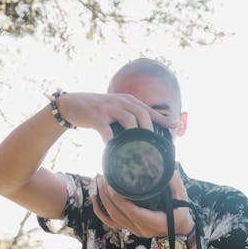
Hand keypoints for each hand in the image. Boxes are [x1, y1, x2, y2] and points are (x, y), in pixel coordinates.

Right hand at [56, 92, 178, 141]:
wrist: (72, 104)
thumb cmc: (98, 110)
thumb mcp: (116, 107)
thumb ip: (130, 115)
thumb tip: (146, 131)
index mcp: (128, 100)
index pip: (148, 109)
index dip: (162, 118)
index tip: (175, 126)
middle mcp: (120, 102)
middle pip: (142, 114)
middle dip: (150, 129)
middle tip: (153, 145)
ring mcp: (108, 108)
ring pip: (128, 119)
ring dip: (135, 134)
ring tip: (137, 147)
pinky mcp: (95, 117)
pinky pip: (107, 130)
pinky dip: (112, 140)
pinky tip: (112, 148)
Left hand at [92, 171, 193, 237]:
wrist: (178, 232)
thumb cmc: (181, 213)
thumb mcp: (182, 198)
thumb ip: (175, 183)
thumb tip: (169, 166)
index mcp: (155, 222)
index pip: (133, 212)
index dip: (121, 200)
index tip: (113, 185)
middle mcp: (141, 228)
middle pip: (118, 214)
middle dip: (107, 195)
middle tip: (103, 177)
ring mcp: (133, 230)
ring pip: (112, 217)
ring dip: (102, 200)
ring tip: (98, 182)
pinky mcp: (128, 228)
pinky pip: (110, 222)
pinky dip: (100, 211)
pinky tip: (94, 198)